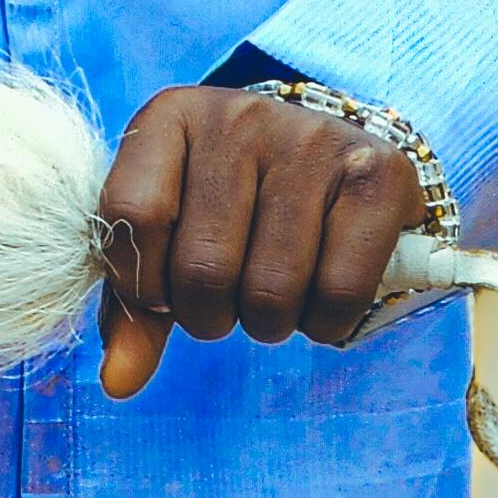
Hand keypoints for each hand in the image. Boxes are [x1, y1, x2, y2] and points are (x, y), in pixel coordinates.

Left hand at [97, 86, 426, 399]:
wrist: (335, 159)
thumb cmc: (234, 206)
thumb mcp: (171, 236)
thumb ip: (135, 305)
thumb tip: (119, 382)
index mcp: (172, 117)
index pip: (132, 216)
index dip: (142, 283)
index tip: (162, 289)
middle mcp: (240, 116)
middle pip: (204, 268)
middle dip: (209, 316)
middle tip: (228, 297)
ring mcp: (311, 139)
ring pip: (271, 290)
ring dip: (268, 323)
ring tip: (273, 291)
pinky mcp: (378, 174)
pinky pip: (340, 292)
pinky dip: (325, 322)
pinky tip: (321, 291)